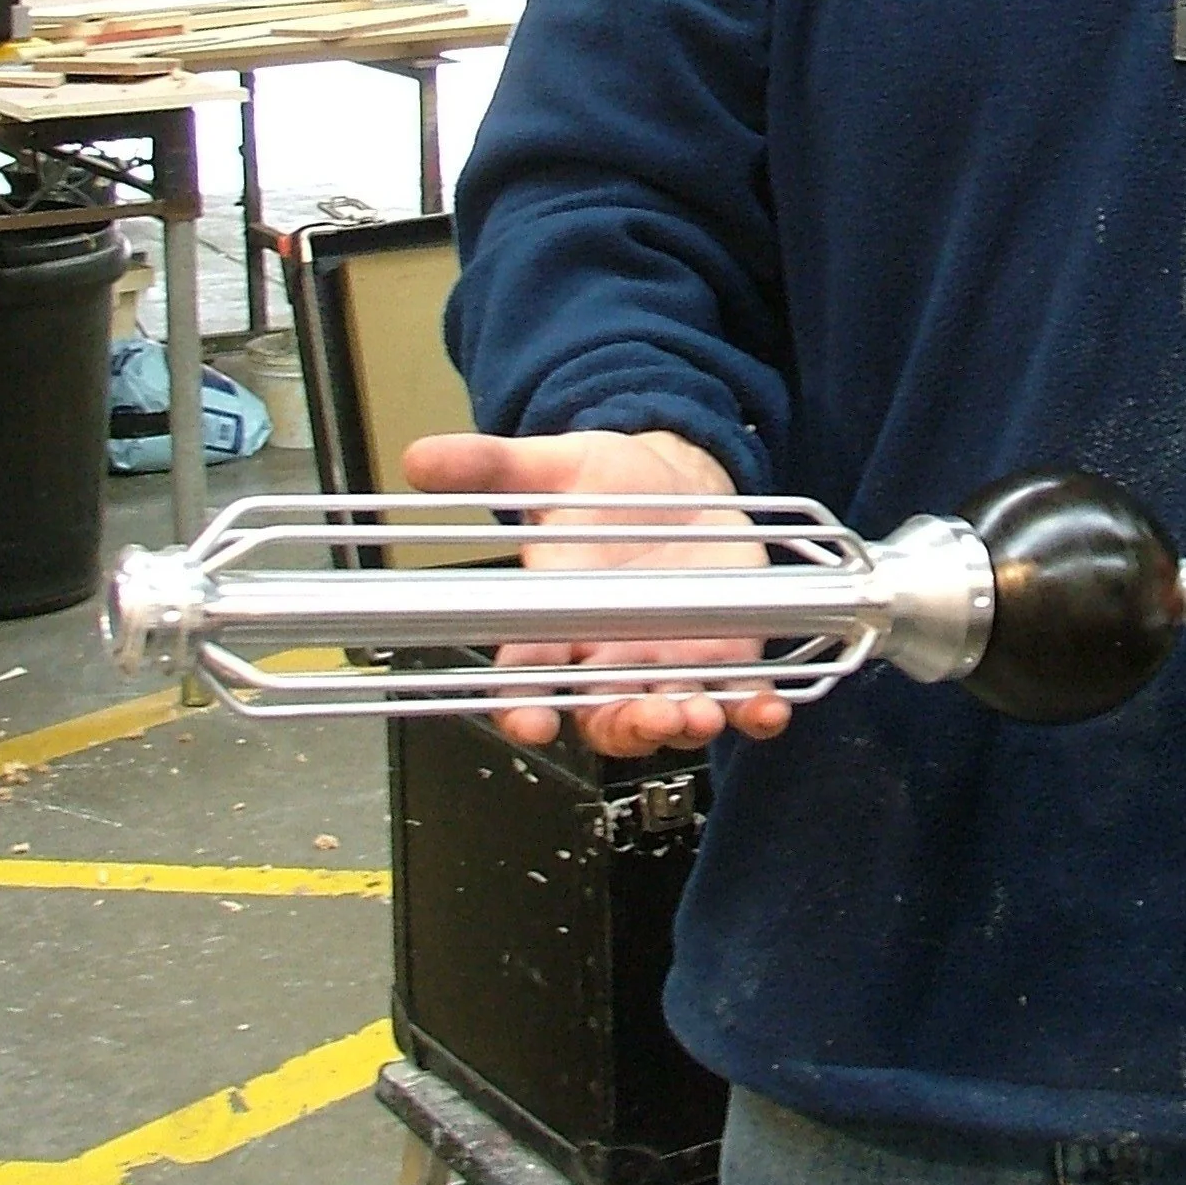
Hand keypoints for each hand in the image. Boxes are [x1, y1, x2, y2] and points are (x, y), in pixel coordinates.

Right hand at [402, 425, 791, 757]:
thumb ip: (491, 466)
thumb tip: (420, 456)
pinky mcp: (723, 654)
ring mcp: (669, 662)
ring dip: (685, 725)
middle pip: (606, 716)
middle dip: (624, 728)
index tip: (530, 723)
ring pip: (669, 718)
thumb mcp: (554, 465)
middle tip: (644, 718)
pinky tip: (765, 709)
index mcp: (558, 622)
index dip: (525, 710)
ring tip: (700, 713)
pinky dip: (754, 712)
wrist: (676, 479)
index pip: (528, 680)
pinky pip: (739, 699)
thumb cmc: (607, 485)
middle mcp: (610, 656)